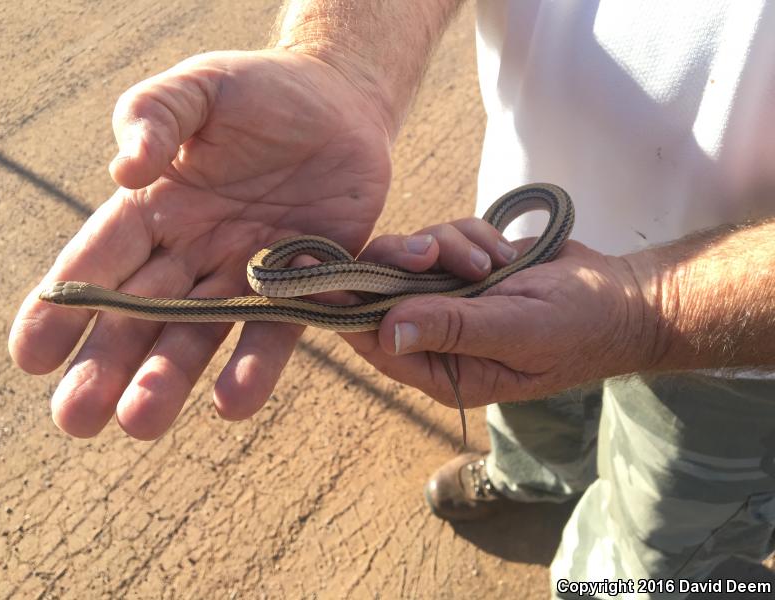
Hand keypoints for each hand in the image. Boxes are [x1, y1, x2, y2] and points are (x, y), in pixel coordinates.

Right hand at [9, 49, 391, 438]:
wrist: (342, 106)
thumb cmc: (262, 92)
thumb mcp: (200, 88)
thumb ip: (155, 115)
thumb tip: (123, 171)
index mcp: (155, 208)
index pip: (98, 261)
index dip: (63, 307)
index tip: (30, 356)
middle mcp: (193, 251)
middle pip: (140, 314)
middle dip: (107, 365)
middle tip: (75, 419)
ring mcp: (247, 273)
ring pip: (200, 333)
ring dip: (169, 378)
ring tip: (141, 421)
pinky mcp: (305, 283)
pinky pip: (278, 328)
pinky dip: (256, 364)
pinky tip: (233, 401)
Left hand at [342, 219, 647, 407]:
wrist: (621, 297)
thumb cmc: (577, 327)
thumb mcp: (516, 331)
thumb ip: (453, 329)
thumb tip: (388, 330)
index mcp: (443, 371)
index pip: (373, 341)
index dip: (341, 308)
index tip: (312, 275)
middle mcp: (438, 336)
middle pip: (383, 292)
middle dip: (403, 264)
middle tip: (430, 252)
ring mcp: (451, 299)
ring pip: (412, 257)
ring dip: (449, 246)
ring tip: (495, 261)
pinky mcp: (466, 267)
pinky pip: (444, 237)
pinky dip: (470, 235)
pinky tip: (505, 251)